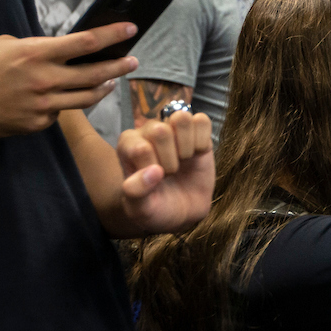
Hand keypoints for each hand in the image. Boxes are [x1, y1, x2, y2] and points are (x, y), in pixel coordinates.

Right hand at [0, 23, 138, 136]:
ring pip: (85, 98)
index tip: (131, 30)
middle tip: (133, 61)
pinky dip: (65, 104)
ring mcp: (43, 105)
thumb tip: (56, 52)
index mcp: (36, 53)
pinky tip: (64, 98)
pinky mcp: (36, 124)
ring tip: (111, 80)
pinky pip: (59, 113)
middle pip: (94, 74)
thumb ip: (36, 48)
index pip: (86, 43)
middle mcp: (45, 79)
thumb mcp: (5, 44)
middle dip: (118, 66)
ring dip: (102, 88)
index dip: (112, 35)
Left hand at [117, 111, 214, 234]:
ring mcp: (174, 129)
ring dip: (186, 146)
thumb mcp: (140, 209)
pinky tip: (197, 154)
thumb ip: (137, 192)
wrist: (183, 213)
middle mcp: (149, 132)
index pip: (141, 148)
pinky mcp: (196, 130)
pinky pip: (202, 120)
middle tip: (170, 174)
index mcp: (128, 145)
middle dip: (169, 160)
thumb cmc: (156, 208)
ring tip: (183, 161)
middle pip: (160, 130)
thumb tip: (154, 172)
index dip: (152, 169)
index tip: (154, 181)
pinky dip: (202, 140)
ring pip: (181, 118)